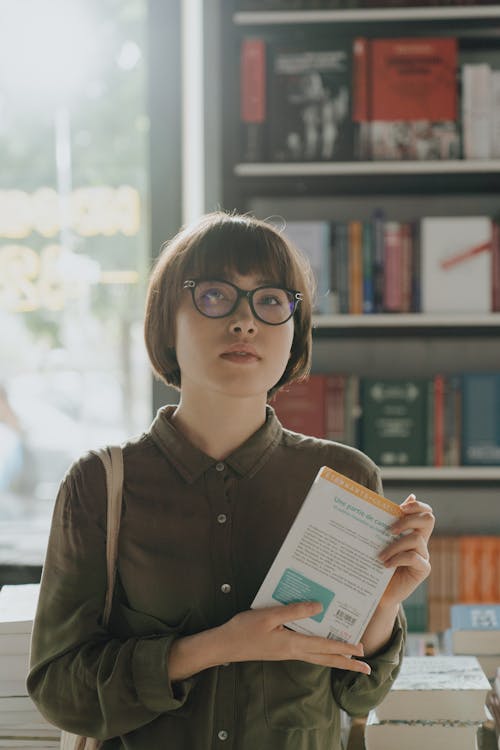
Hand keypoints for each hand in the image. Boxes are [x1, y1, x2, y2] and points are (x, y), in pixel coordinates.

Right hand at [219, 601, 370, 673]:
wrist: (225, 645)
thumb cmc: (245, 629)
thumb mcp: (269, 616)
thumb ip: (294, 611)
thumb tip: (319, 607)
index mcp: (292, 644)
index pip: (324, 646)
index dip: (343, 648)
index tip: (361, 651)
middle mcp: (293, 652)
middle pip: (325, 659)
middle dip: (346, 663)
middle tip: (365, 669)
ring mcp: (287, 653)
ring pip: (318, 657)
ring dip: (335, 658)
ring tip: (350, 658)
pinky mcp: (281, 650)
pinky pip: (307, 652)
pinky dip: (320, 651)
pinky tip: (321, 644)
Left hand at [378, 494, 433, 606]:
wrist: (379, 592)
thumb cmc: (377, 564)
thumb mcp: (380, 542)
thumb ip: (387, 524)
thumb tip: (394, 503)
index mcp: (412, 531)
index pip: (425, 512)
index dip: (417, 506)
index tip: (401, 507)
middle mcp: (421, 542)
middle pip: (428, 520)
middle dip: (408, 520)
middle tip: (390, 530)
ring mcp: (423, 556)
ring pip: (416, 539)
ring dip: (395, 545)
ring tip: (380, 555)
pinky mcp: (422, 570)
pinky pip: (413, 557)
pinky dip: (397, 559)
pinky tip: (385, 565)